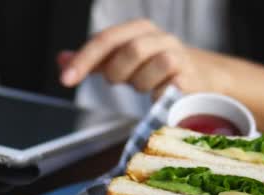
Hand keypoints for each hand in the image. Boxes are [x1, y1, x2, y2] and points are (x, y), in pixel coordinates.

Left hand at [58, 19, 226, 98]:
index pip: (105, 39)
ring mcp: (178, 55)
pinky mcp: (191, 77)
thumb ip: (94, 61)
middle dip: (117, 72)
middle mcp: (159, 38)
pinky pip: (168, 87)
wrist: (201, 78)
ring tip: (145, 85)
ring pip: (153, 65)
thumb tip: (62, 60)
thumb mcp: (122, 60)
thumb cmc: (154, 69)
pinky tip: (158, 94)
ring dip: (140, 83)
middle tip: (119, 81)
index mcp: (138, 30)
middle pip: (130, 50)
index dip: (83, 60)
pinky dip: (157, 95)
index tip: (66, 79)